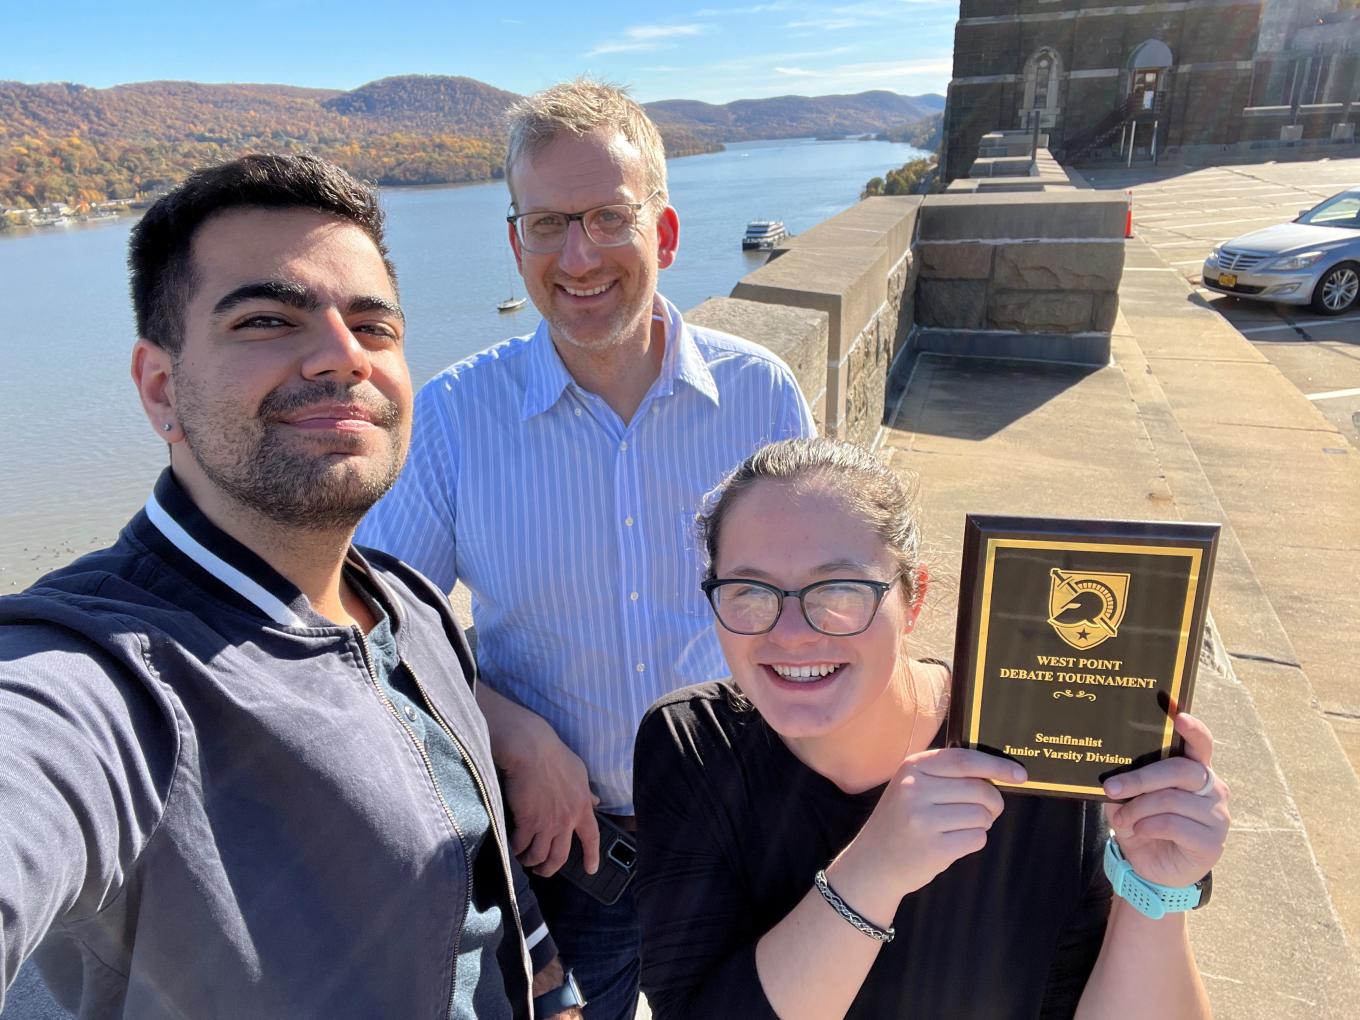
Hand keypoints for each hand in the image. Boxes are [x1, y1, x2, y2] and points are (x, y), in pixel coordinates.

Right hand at [502, 721, 598, 877]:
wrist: (531, 749)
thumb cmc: (554, 754)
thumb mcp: (578, 772)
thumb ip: (586, 791)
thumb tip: (596, 801)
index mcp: (582, 807)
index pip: (591, 837)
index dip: (592, 855)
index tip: (590, 870)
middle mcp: (567, 819)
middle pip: (560, 856)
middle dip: (550, 868)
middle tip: (542, 871)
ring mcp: (547, 823)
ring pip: (539, 855)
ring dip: (530, 861)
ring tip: (524, 859)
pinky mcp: (527, 821)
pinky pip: (520, 845)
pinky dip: (516, 848)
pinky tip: (512, 845)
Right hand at [842, 747, 1025, 900]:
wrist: (874, 863)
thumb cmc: (901, 821)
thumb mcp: (912, 786)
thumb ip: (946, 775)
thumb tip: (998, 772)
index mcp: (912, 767)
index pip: (964, 760)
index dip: (997, 765)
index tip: (1019, 774)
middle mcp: (915, 790)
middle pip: (979, 789)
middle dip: (993, 802)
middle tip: (987, 811)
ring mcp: (923, 820)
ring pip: (982, 815)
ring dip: (982, 823)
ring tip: (958, 827)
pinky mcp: (934, 848)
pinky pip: (977, 838)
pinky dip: (973, 841)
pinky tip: (952, 842)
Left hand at [1101, 713, 1229, 887]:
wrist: (1153, 870)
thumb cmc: (1144, 826)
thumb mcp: (1130, 799)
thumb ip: (1129, 781)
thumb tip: (1110, 767)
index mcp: (1196, 772)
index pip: (1201, 744)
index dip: (1193, 729)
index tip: (1177, 716)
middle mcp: (1213, 789)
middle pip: (1180, 770)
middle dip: (1140, 778)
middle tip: (1110, 788)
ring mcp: (1217, 816)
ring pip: (1170, 799)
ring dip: (1137, 809)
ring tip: (1122, 820)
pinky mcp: (1212, 842)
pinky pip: (1172, 824)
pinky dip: (1147, 826)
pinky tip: (1139, 832)